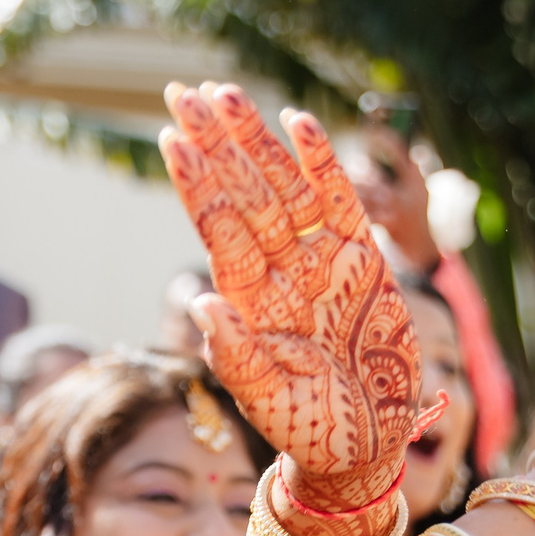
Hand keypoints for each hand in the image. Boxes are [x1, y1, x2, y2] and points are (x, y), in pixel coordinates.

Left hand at [160, 82, 428, 518]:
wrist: (365, 444)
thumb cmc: (308, 428)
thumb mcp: (264, 397)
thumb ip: (235, 353)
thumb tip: (202, 304)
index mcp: (248, 298)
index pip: (217, 226)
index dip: (195, 182)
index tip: (170, 137)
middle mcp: (279, 270)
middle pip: (243, 192)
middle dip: (214, 143)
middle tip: (182, 91)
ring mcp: (321, 260)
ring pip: (282, 185)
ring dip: (254, 140)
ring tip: (223, 94)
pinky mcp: (364, 260)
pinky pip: (340, 201)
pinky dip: (320, 162)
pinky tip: (297, 121)